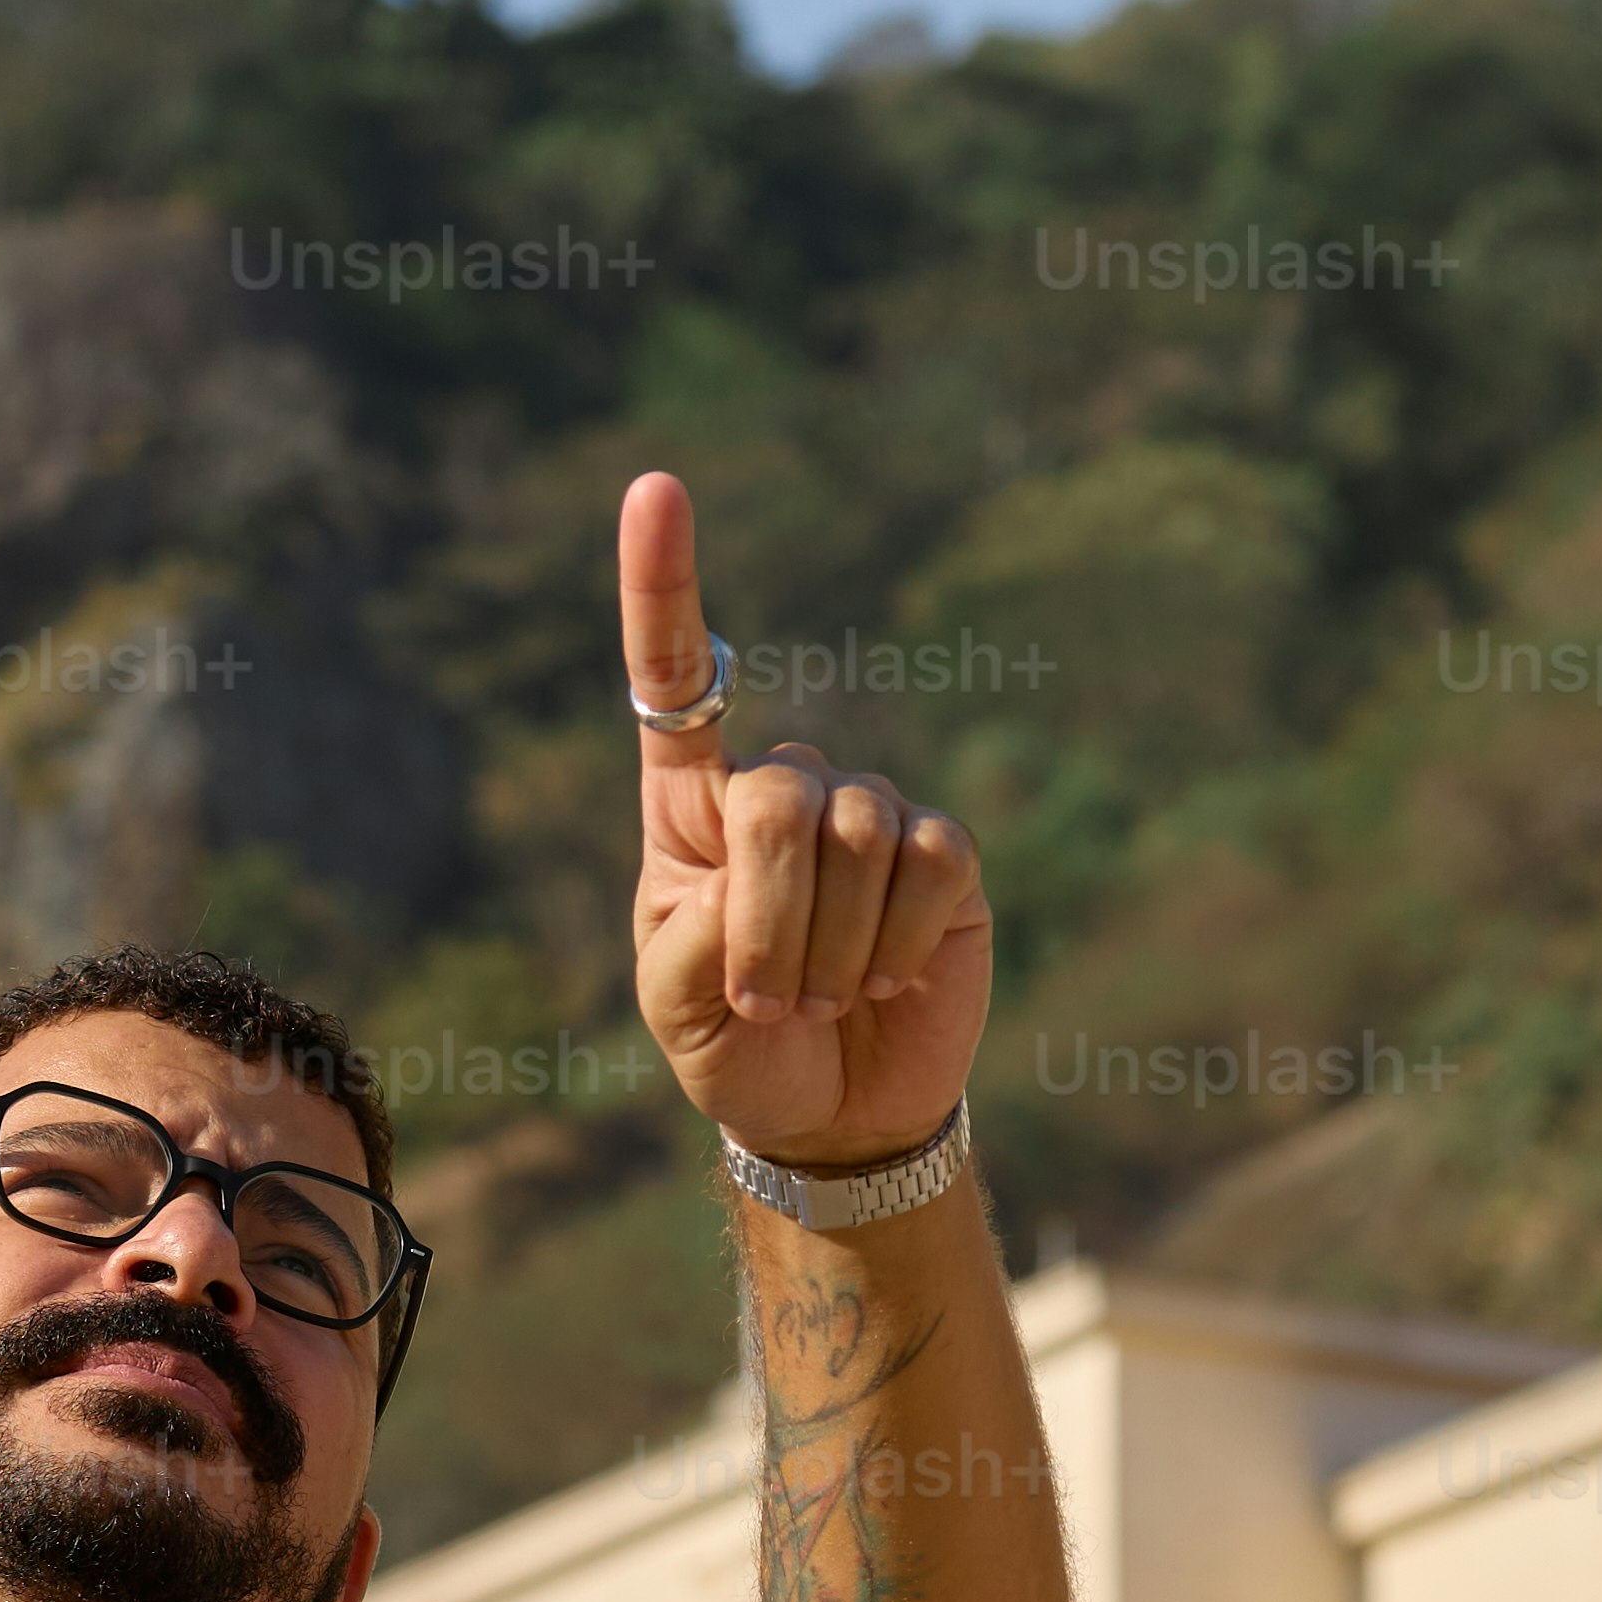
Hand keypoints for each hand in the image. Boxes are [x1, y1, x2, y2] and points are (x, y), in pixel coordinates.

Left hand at [619, 467, 987, 1177]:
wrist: (834, 1112)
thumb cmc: (738, 1050)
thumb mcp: (679, 1009)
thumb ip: (700, 938)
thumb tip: (767, 873)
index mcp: (693, 805)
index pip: (674, 678)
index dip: (662, 585)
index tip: (655, 488)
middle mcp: (785, 787)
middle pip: (778, 796)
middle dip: (772, 919)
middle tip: (772, 1001)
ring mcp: (871, 813)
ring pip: (860, 835)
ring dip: (836, 944)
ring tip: (827, 999)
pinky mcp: (946, 856)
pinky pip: (930, 862)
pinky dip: (902, 939)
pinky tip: (887, 974)